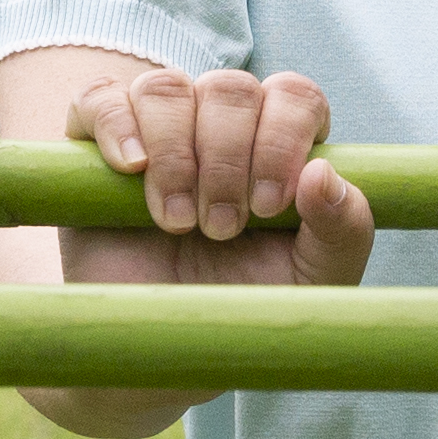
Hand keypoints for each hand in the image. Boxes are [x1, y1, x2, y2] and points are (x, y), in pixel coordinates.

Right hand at [60, 64, 376, 292]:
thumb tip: (324, 173)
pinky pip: (99, 96)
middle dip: (229, 159)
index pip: (294, 96)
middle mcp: (219, 124)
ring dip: (176, 153)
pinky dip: (117, 122)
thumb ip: (343, 231)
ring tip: (176, 221)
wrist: (158, 351)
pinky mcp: (94, 143)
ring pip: (166, 86)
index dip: (283, 139)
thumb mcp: (312, 281)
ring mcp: (156, 128)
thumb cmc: (243, 308)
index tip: (268, 206)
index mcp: (279, 142)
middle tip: (221, 229)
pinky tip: (132, 168)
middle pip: (231, 88)